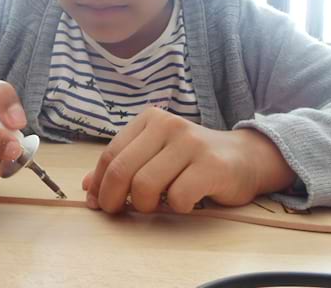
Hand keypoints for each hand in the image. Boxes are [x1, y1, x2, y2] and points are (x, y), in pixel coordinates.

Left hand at [82, 107, 294, 213]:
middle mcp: (168, 125)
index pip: (110, 154)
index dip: (99, 183)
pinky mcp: (211, 165)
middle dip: (114, 199)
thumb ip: (123, 165)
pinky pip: (177, 197)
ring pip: (145, 185)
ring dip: (145, 205)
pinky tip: (184, 202)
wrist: (243, 158)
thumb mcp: (154, 154)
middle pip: (122, 170)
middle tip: (120, 211)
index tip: (98, 202)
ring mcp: (190, 143)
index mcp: (150, 119)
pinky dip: (176, 208)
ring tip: (157, 204)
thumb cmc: (191, 160)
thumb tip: (88, 187)